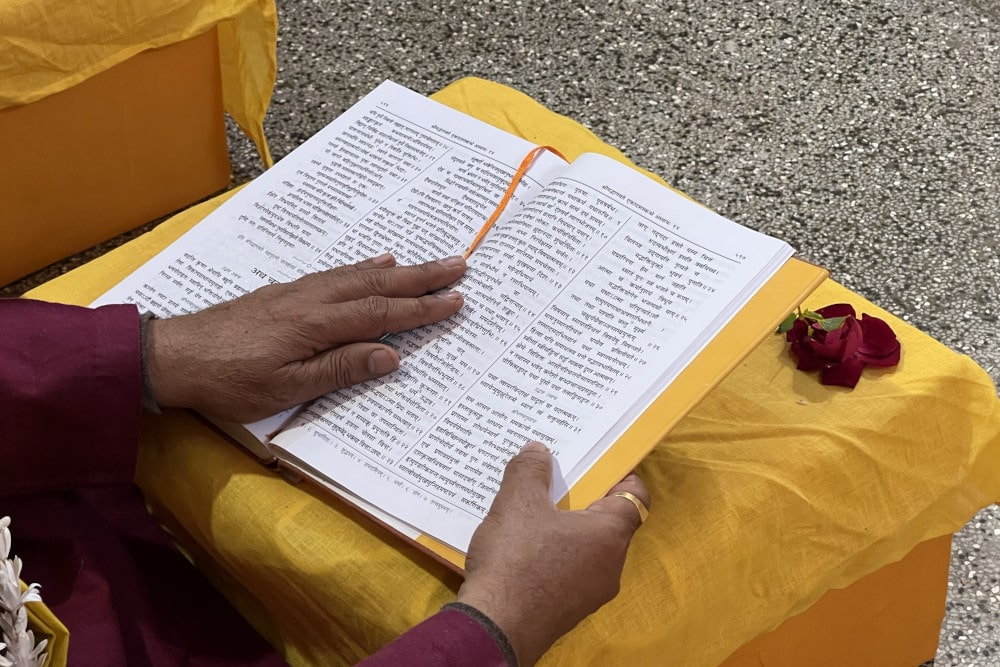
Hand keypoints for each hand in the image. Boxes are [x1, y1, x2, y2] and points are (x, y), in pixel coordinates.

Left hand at [145, 254, 465, 421]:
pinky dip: (361, 268)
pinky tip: (369, 265)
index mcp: (317, 324)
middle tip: (458, 266)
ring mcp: (297, 292)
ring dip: (396, 270)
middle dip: (421, 277)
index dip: (422, 309)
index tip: (456, 301)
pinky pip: (335, 274)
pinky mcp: (283, 294)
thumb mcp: (286, 388)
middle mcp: (312, 299)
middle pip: (377, 284)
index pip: (382, 314)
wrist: (172, 356)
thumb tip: (390, 356)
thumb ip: (340, 369)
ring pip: (357, 275)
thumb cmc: (228, 381)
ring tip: (425, 264)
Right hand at [456, 442, 648, 665]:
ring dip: (564, 529)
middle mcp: (610, 567)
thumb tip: (537, 451)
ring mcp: (590, 594)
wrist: (495, 628)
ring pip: (586, 549)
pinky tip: (521, 547)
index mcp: (609, 536)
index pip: (634, 498)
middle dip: (583, 499)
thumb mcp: (517, 502)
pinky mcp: (568, 610)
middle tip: (557, 480)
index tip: (598, 463)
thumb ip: (530, 470)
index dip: (620, 476)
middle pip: (608, 522)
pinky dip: (553, 555)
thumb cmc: (515, 561)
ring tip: (532, 510)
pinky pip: (568, 571)